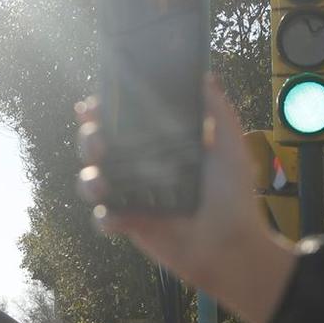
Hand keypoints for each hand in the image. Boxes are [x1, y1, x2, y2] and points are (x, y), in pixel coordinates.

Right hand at [77, 75, 297, 322]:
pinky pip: (104, 219)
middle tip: (98, 142)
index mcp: (161, 144)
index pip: (124, 121)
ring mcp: (134, 196)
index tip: (94, 103)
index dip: (105, 110)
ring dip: (89, 178)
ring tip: (102, 182)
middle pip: (99, 145)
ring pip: (92, 180)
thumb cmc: (234, 197)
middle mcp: (143, 167)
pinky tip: (118, 215)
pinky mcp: (131, 225)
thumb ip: (217, 111)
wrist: (232, 246)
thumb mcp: (230, 147)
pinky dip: (105, 217)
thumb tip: (204, 76)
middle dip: (89, 138)